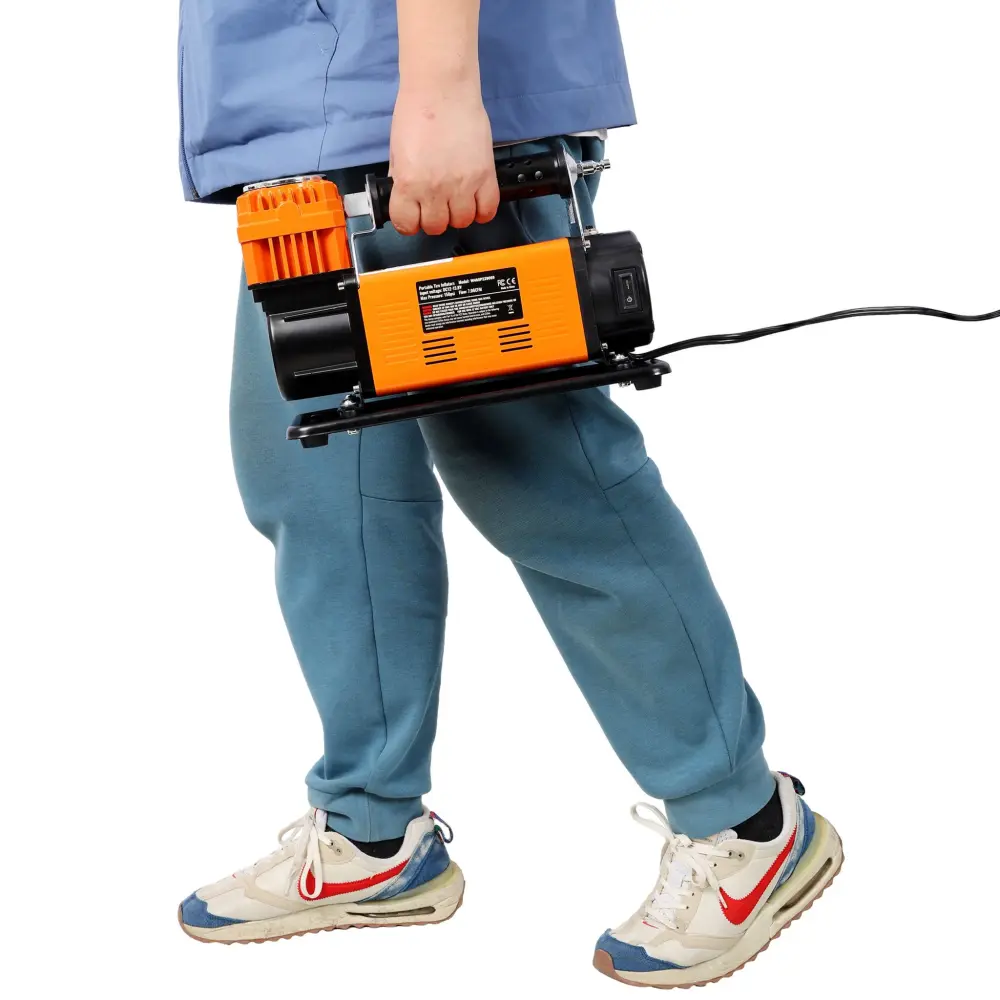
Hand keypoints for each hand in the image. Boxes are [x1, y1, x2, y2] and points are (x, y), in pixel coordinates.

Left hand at [388, 82, 499, 235]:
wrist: (442, 88)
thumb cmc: (416, 112)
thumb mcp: (397, 152)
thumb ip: (402, 180)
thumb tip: (407, 199)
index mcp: (408, 183)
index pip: (407, 225)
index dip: (410, 222)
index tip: (414, 215)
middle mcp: (435, 189)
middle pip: (437, 227)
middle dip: (435, 218)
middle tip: (436, 202)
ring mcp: (463, 184)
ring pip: (462, 221)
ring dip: (458, 214)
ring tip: (456, 198)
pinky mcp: (485, 175)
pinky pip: (488, 210)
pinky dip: (482, 210)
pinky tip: (475, 200)